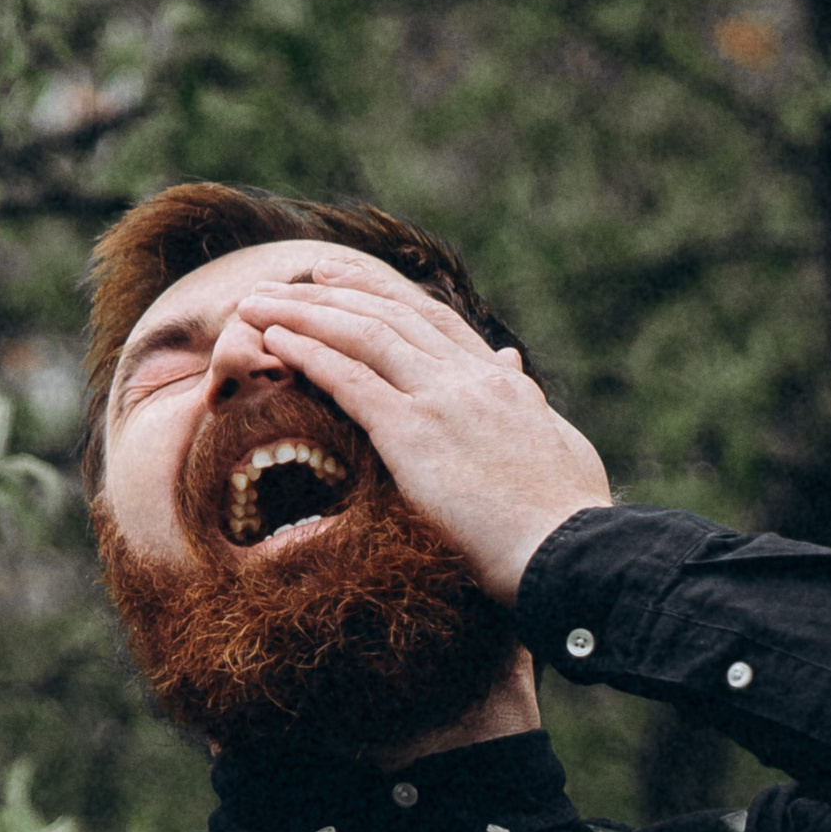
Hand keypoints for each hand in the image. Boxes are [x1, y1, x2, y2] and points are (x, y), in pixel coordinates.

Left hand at [237, 261, 610, 603]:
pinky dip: (308, 354)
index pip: (433, 319)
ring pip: (362, 333)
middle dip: (330, 292)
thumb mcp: (560, 447)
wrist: (574, 553)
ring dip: (302, 313)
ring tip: (256, 303)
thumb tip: (515, 373)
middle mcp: (470, 378)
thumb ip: (530, 407)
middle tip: (283, 282)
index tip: (340, 278)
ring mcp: (442, 402)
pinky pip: (349, 380)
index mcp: (501, 384)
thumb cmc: (570, 521)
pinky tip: (273, 342)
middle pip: (389, 313)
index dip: (381, 292)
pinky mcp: (416, 436)